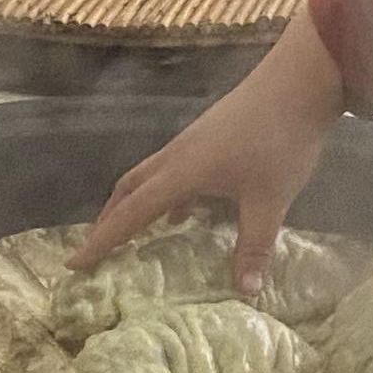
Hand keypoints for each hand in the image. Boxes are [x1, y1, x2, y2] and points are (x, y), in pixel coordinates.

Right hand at [73, 16, 351, 293]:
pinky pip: (172, 171)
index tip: (72, 263)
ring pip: (148, 178)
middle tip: (95, 251)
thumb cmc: (281, 139)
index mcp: (181, 174)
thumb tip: (245, 292)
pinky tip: (184, 212)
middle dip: (108, 222)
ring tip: (131, 236)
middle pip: (128, 190)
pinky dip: (166, 195)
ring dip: (134, 205)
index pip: (129, 215)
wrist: (300, 81)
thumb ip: (255, 245)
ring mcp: (192, 142)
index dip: (100, 242)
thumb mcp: (270, 200)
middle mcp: (176, 157)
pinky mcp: (209, 135)